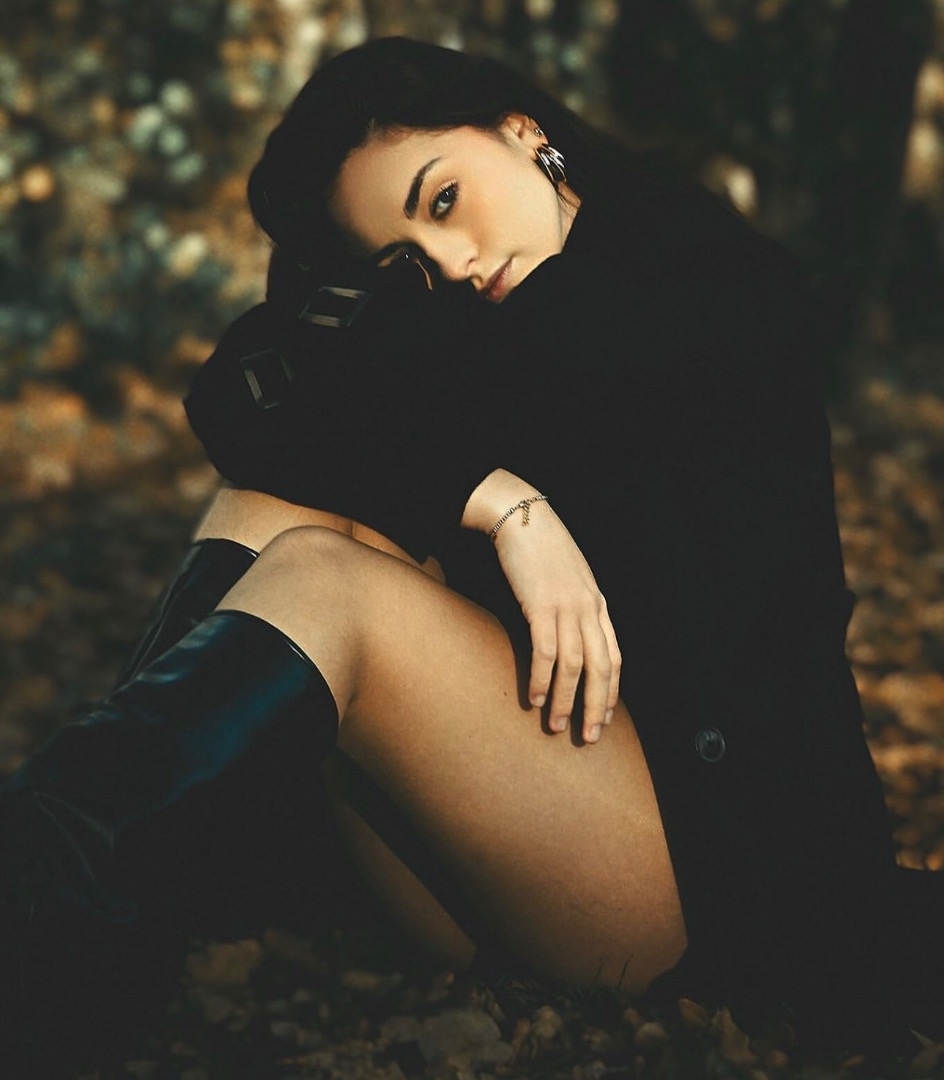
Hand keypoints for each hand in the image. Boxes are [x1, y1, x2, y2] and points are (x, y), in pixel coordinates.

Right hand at [492, 502, 620, 741]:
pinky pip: (546, 650)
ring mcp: (566, 606)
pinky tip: (533, 697)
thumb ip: (575, 606)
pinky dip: (541, 677)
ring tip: (555, 725)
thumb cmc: (541, 547)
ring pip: (574, 665)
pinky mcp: (540, 604)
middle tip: (588, 737)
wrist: (522, 517)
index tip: (603, 718)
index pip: (613, 657)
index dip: (611, 691)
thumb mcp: (569, 578)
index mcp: (597, 604)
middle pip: (601, 668)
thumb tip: (570, 635)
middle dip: (596, 706)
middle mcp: (588, 608)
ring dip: (565, 699)